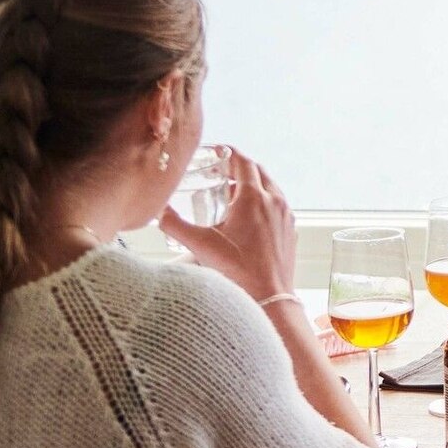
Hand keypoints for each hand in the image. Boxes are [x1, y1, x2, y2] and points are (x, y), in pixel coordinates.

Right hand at [163, 147, 296, 304]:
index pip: (242, 161)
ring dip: (251, 185)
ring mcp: (285, 215)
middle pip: (257, 171)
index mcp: (253, 197)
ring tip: (230, 195)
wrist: (268, 295)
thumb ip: (174, 225)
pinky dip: (263, 201)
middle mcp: (274, 200)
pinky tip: (247, 217)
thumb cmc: (236, 270)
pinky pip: (277, 205)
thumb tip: (157, 212)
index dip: (228, 153)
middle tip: (220, 172)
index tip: (216, 151)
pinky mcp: (290, 229)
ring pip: (270, 188)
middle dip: (239, 167)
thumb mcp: (199, 244)